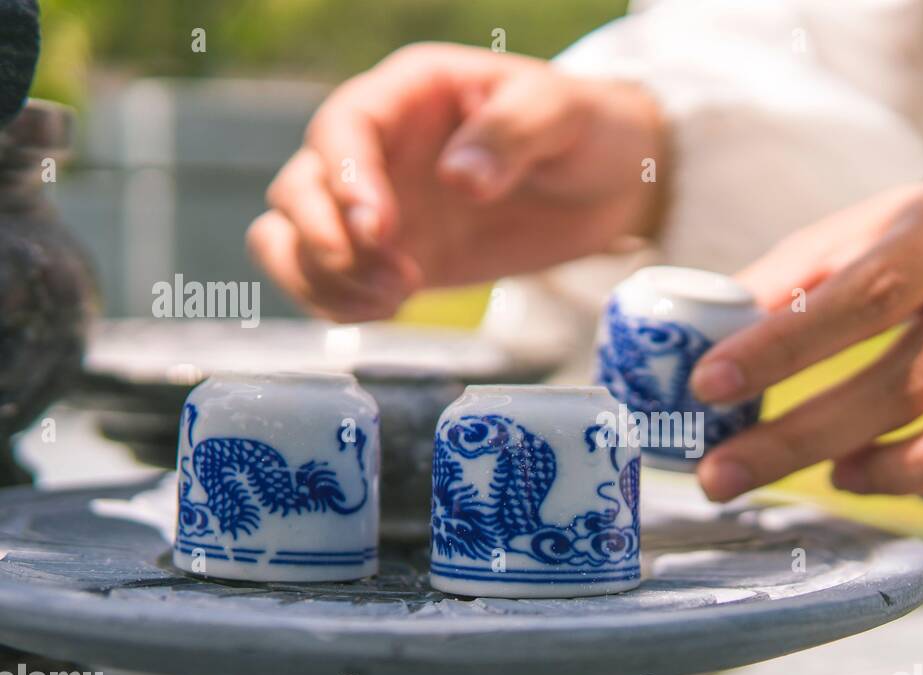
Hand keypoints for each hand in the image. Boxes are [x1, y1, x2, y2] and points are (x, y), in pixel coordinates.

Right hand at [247, 43, 664, 320]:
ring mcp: (378, 205)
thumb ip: (512, 134)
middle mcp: (377, 147)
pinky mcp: (391, 256)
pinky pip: (326, 280)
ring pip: (291, 236)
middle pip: (299, 187)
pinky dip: (338, 303)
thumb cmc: (586, 130)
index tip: (379, 229)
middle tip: (395, 277)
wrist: (611, 183)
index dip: (345, 179)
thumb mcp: (562, 114)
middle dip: (327, 240)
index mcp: (410, 94)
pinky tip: (388, 310)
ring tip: (392, 297)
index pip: (344, 126)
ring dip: (322, 276)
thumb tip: (459, 177)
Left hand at [688, 176, 922, 505]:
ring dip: (899, 472)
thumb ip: (784, 286)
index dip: (783, 347)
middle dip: (803, 438)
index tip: (707, 386)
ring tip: (834, 480)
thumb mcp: (851, 239)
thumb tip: (699, 342)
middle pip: (911, 380)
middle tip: (722, 477)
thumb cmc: (914, 248)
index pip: (865, 293)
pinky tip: (895, 480)